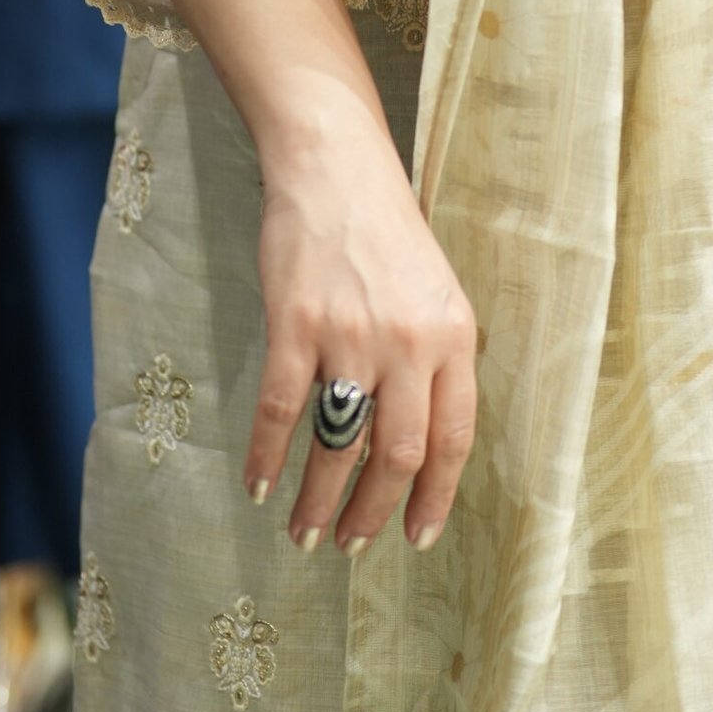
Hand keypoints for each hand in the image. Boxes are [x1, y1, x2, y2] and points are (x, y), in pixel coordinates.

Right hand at [244, 135, 477, 554]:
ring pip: (340, 444)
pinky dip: (267, 457)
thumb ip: (436, 359)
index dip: (436, 497)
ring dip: (320, 501)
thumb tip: (419, 443)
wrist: (336, 166)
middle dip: (374, 513)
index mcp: (453, 334)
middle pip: (398, 455)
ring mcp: (350, 333)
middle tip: (353, 545)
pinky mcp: (295, 323)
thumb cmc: (386, 230)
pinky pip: (281, 410)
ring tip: (306, 532)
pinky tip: (258, 485)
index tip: (417, 535)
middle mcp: (409, 341)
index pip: (453, 438)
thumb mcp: (435, 291)